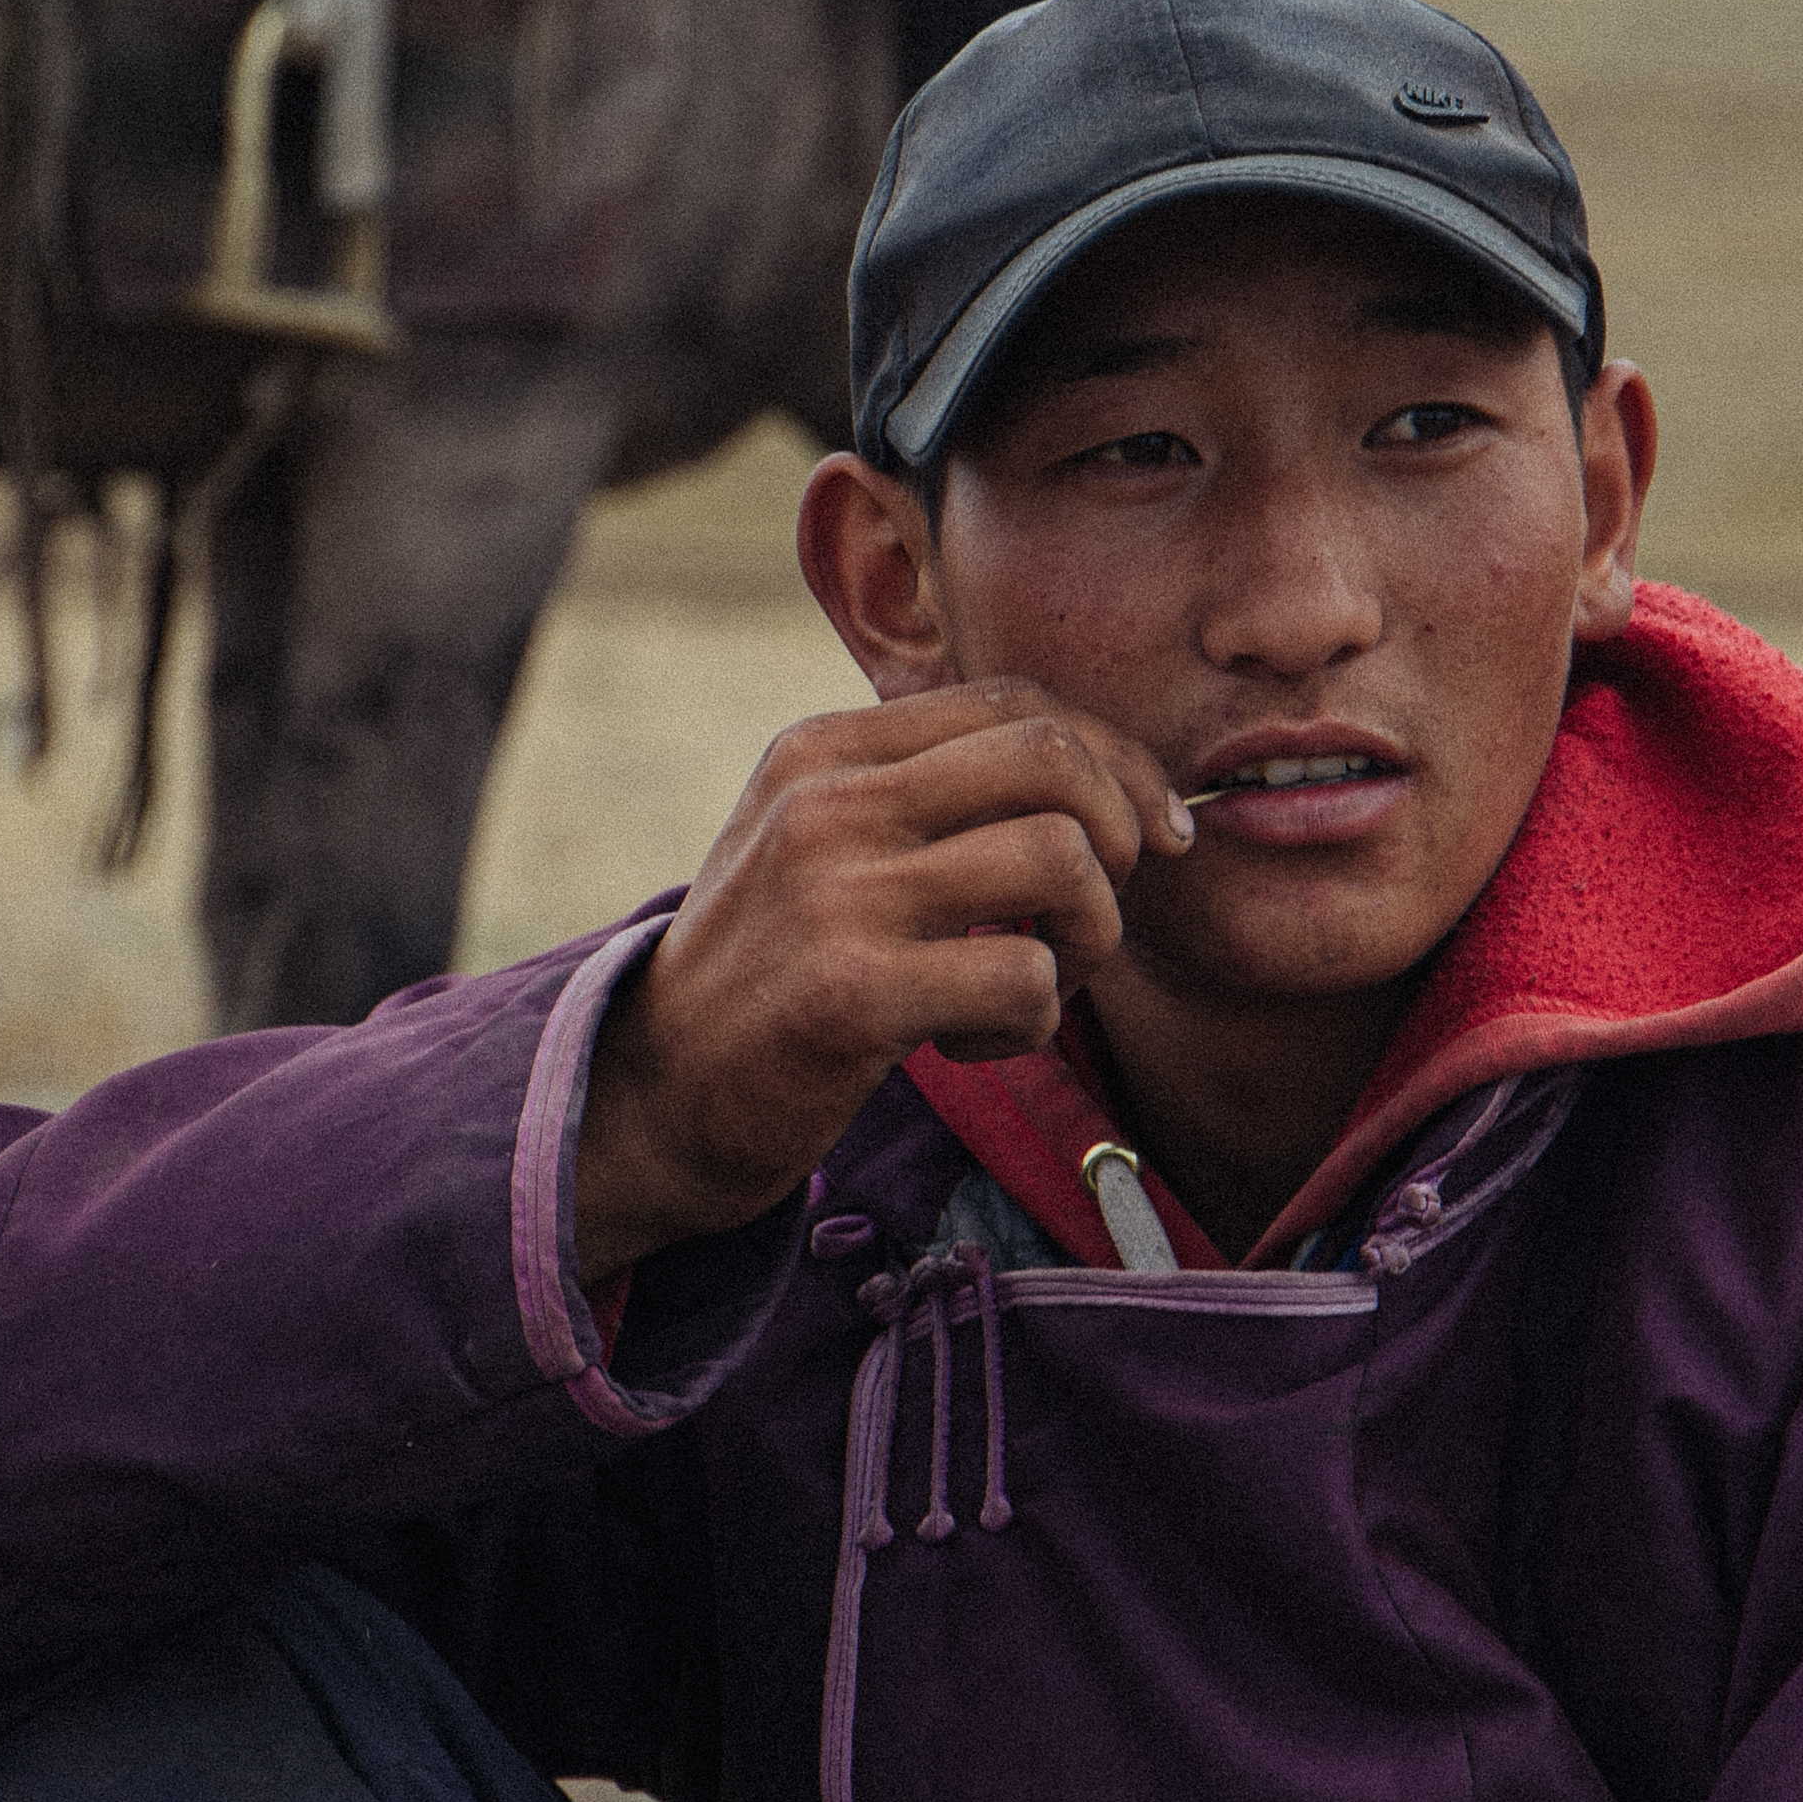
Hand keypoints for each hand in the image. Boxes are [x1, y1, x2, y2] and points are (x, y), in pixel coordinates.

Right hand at [577, 684, 1190, 1276]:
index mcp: (821, 749)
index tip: (1153, 834)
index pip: (1019, 703)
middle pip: (1056, 759)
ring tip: (1033, 985)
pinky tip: (968, 1042)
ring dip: (1087, 940)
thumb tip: (1101, 773)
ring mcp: (833, 893)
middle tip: (1095, 915)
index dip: (1117, 762)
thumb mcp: (818, 847)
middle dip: (1121, 836)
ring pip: (1061, 859)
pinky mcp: (848, 994)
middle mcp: (825, 801)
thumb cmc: (767, 977)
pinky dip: (1031, 1022)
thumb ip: (921, 794)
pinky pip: (1025, 978)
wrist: (649, 1098)